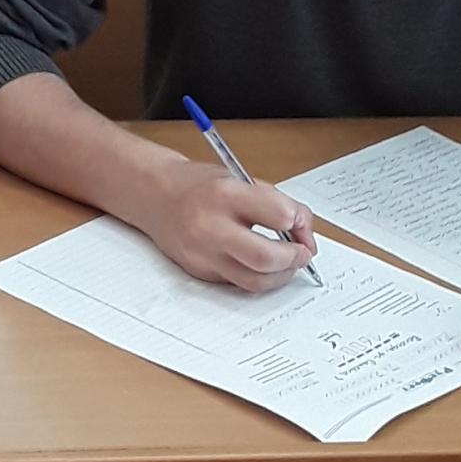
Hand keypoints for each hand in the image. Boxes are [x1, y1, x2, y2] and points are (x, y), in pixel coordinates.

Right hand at [133, 159, 317, 292]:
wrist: (155, 195)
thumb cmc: (199, 184)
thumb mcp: (238, 178)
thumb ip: (274, 201)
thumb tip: (304, 231)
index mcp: (225, 193)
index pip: (277, 214)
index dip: (298, 221)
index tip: (302, 225)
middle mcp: (211, 227)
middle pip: (266, 258)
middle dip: (294, 259)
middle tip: (302, 254)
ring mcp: (204, 254)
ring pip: (255, 281)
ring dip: (280, 275)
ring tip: (285, 263)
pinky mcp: (200, 272)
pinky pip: (238, 283)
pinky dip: (256, 277)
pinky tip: (260, 264)